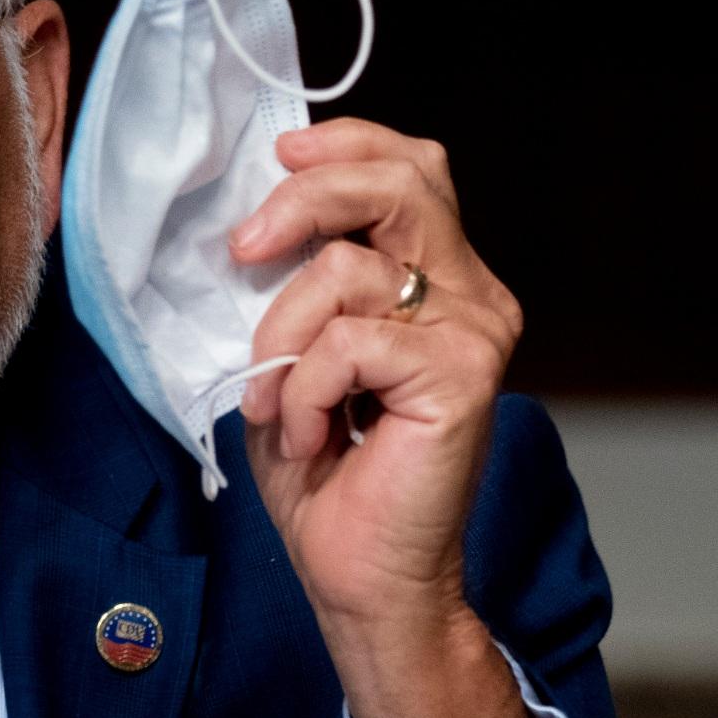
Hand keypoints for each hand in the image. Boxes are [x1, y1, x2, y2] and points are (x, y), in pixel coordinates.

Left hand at [232, 117, 549, 717]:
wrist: (360, 572)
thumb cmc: (324, 470)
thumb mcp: (294, 353)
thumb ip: (296, 283)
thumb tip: (250, 223)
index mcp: (439, 277)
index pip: (410, 167)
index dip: (345, 145)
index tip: (278, 158)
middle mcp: (472, 293)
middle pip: (399, 182)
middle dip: (304, 200)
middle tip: (242, 250)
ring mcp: (475, 330)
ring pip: (347, 267)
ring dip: (280, 335)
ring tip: (274, 403)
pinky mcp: (462, 374)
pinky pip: (347, 341)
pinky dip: (301, 390)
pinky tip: (308, 437)